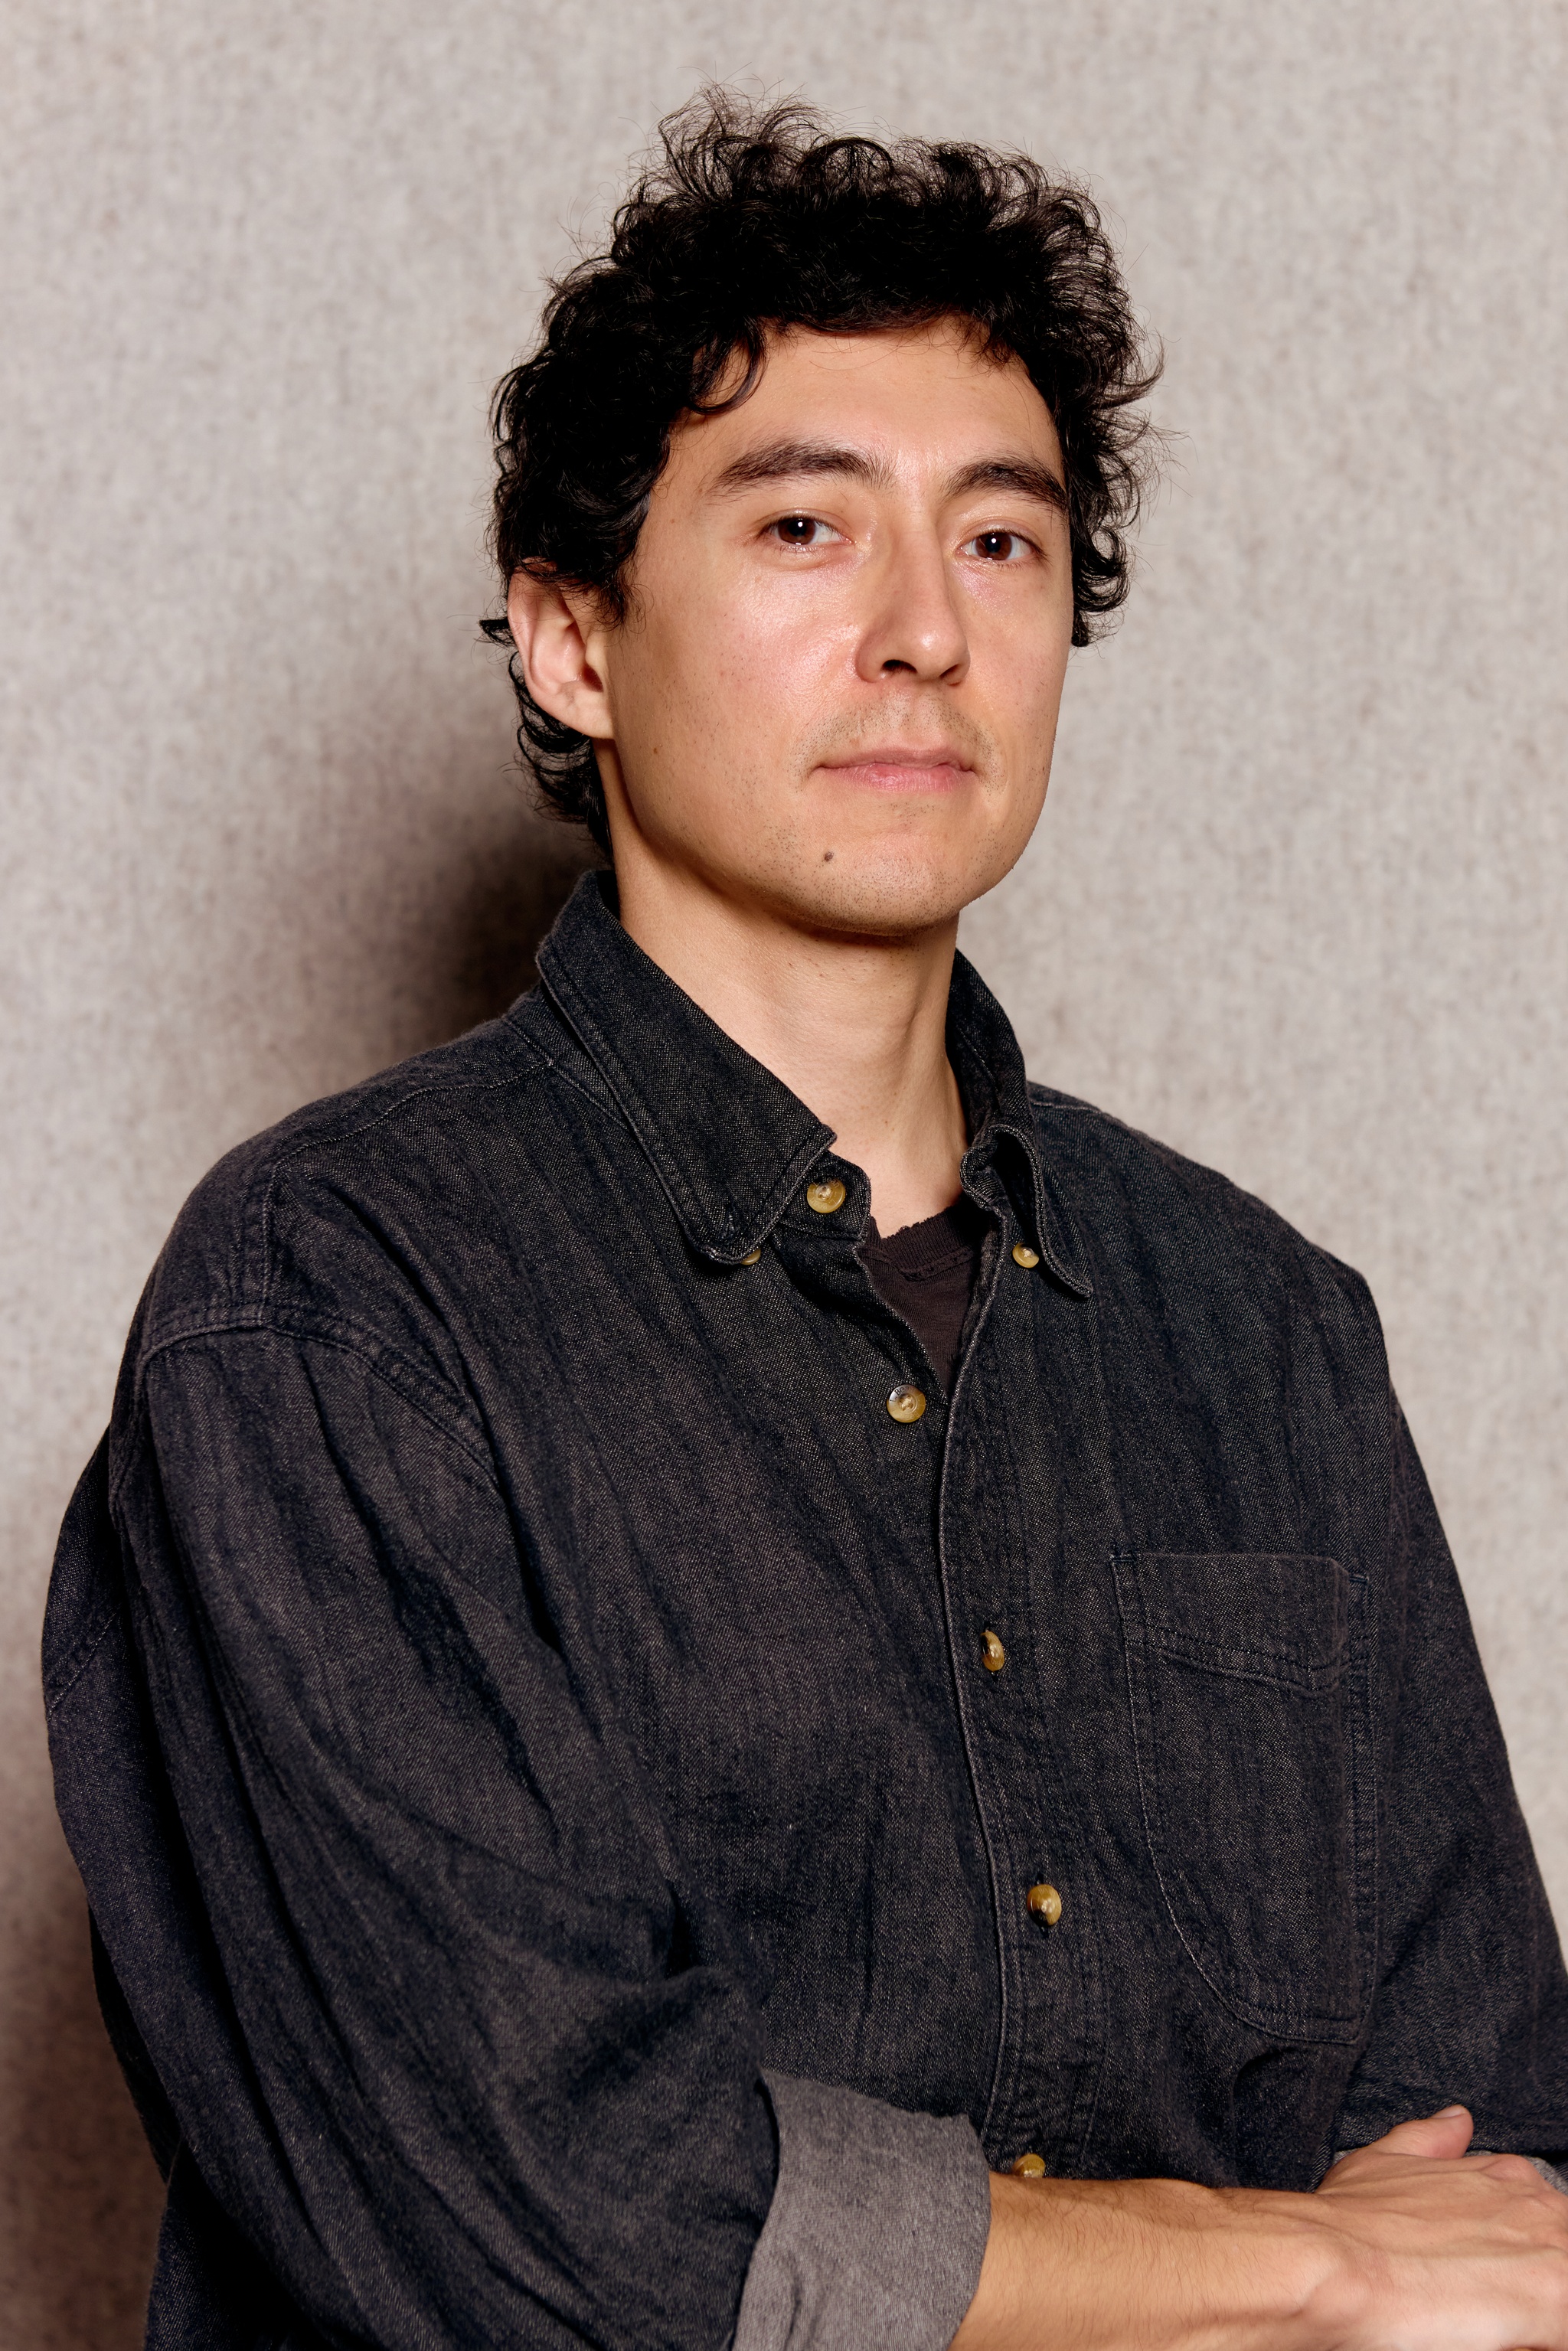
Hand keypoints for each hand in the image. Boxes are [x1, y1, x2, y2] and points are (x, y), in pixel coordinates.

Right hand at [951, 2106, 1567, 2350]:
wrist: (1310, 2263)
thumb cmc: (1331, 2226)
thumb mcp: (1379, 2168)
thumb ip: (1426, 2145)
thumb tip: (1458, 2117)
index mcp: (1493, 2177)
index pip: (1534, 2203)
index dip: (1516, 2242)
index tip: (1484, 2269)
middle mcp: (1524, 2201)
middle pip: (1559, 2235)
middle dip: (1534, 2265)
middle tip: (1470, 2299)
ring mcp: (1543, 2248)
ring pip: (1565, 2270)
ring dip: (1537, 2294)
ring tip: (1480, 2315)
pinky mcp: (1551, 2298)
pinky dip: (1543, 2331)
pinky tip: (1514, 2334)